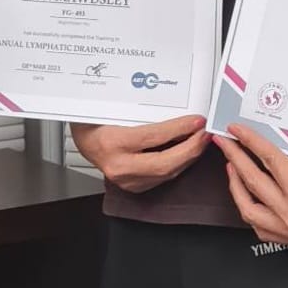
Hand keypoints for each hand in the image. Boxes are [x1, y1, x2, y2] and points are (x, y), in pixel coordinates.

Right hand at [71, 115, 209, 192]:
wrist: (83, 141)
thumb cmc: (94, 122)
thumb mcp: (109, 107)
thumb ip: (137, 107)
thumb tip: (170, 101)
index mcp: (111, 143)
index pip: (152, 138)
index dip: (179, 129)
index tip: (196, 121)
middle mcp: (118, 166)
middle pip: (164, 163)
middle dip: (191, 149)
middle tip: (205, 133)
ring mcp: (126, 180)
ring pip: (167, 173)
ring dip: (188, 157)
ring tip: (201, 140)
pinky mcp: (134, 187)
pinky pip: (163, 178)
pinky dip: (179, 164)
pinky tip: (188, 152)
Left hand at [214, 122, 287, 246]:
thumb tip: (268, 141)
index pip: (267, 160)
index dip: (249, 141)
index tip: (238, 132)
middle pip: (253, 182)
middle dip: (235, 158)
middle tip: (226, 144)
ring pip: (250, 210)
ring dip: (237, 186)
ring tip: (233, 168)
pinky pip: (263, 228)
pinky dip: (252, 211)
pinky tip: (249, 197)